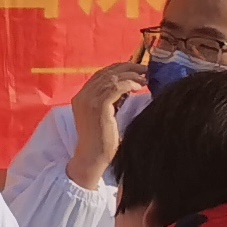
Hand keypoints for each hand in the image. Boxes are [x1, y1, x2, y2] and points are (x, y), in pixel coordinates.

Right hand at [67, 62, 149, 189]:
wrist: (92, 158)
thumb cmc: (101, 142)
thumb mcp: (104, 116)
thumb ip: (110, 101)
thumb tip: (128, 87)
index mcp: (81, 97)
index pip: (100, 75)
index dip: (118, 68)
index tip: (134, 68)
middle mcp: (82, 96)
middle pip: (106, 73)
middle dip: (127, 67)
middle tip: (144, 68)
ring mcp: (89, 100)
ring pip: (112, 78)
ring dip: (131, 75)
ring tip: (145, 77)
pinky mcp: (98, 106)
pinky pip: (116, 87)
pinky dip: (129, 83)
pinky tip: (139, 86)